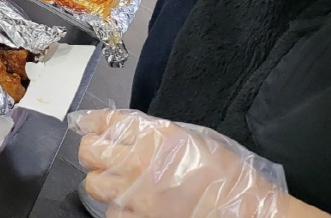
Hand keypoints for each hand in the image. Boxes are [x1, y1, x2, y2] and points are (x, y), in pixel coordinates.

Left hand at [71, 110, 292, 217]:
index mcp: (153, 136)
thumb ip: (154, 133)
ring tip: (120, 183)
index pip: (105, 122)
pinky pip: (112, 213)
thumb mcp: (190, 138)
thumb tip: (125, 132)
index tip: (86, 124)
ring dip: (103, 182)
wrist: (244, 214)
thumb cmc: (225, 176)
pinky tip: (134, 206)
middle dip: (93, 151)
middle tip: (104, 155)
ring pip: (93, 185)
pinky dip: (119, 209)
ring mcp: (134, 196)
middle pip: (89, 152)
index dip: (91, 122)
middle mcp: (137, 162)